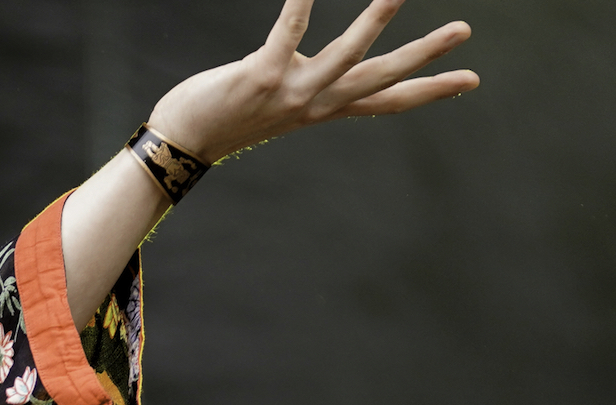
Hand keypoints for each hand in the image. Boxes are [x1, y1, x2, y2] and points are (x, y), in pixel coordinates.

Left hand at [149, 0, 477, 164]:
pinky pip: (288, 31)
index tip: (471, 79)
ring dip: (375, 22)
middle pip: (379, 80)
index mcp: (322, 109)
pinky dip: (301, 2)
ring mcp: (289, 92)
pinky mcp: (260, 75)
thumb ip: (309, 83)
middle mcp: (313, 104)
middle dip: (424, 57)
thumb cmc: (229, 115)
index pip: (386, 101)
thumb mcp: (282, 101)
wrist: (183, 141)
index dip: (429, 91)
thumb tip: (327, 61)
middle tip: (465, 31)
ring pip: (345, 56)